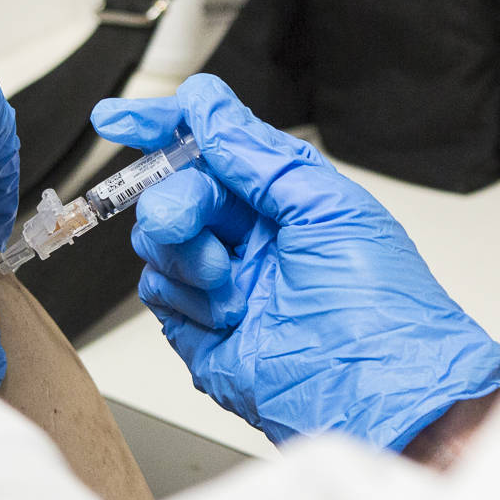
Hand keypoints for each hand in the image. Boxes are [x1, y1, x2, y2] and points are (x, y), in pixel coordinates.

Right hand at [91, 75, 499, 449]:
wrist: (375, 394)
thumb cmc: (380, 307)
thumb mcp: (326, 207)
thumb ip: (258, 154)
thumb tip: (209, 105)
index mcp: (285, 199)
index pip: (214, 147)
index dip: (164, 126)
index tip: (119, 118)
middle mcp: (253, 237)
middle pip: (176, 189)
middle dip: (176, 199)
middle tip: (191, 219)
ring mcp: (224, 282)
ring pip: (157, 240)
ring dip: (186, 254)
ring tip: (230, 282)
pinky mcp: (200, 328)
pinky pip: (157, 291)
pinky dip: (184, 297)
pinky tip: (226, 315)